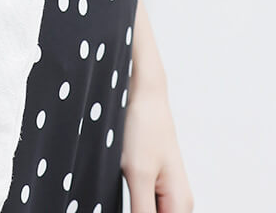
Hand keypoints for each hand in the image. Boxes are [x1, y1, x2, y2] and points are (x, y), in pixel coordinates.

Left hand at [121, 80, 194, 212]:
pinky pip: (140, 201)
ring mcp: (164, 188)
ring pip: (145, 212)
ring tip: (114, 183)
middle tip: (116, 193)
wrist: (142, 91)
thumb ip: (141, 212)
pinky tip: (110, 189)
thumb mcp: (138, 174)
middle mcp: (177, 200)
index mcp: (180, 204)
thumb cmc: (144, 125)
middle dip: (132, 210)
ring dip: (131, 207)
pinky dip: (127, 200)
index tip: (122, 205)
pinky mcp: (150, 177)